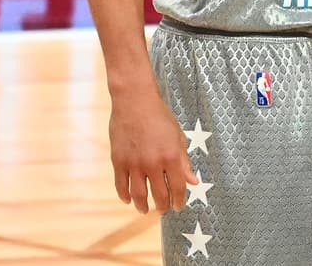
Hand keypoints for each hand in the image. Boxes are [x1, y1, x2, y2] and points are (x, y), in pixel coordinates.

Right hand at [107, 88, 198, 213]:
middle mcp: (153, 163)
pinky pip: (121, 185)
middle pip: (158, 195)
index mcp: (171, 157)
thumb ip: (184, 162)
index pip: (177, 187)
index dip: (179, 200)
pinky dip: (125, 196)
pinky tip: (129, 199)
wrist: (135, 102)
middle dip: (162, 206)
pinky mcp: (118, 161)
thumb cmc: (160, 117)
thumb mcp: (178, 137)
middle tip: (163, 210)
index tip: (178, 206)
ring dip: (142, 206)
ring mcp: (134, 164)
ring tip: (145, 210)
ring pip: (138, 194)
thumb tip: (193, 181)